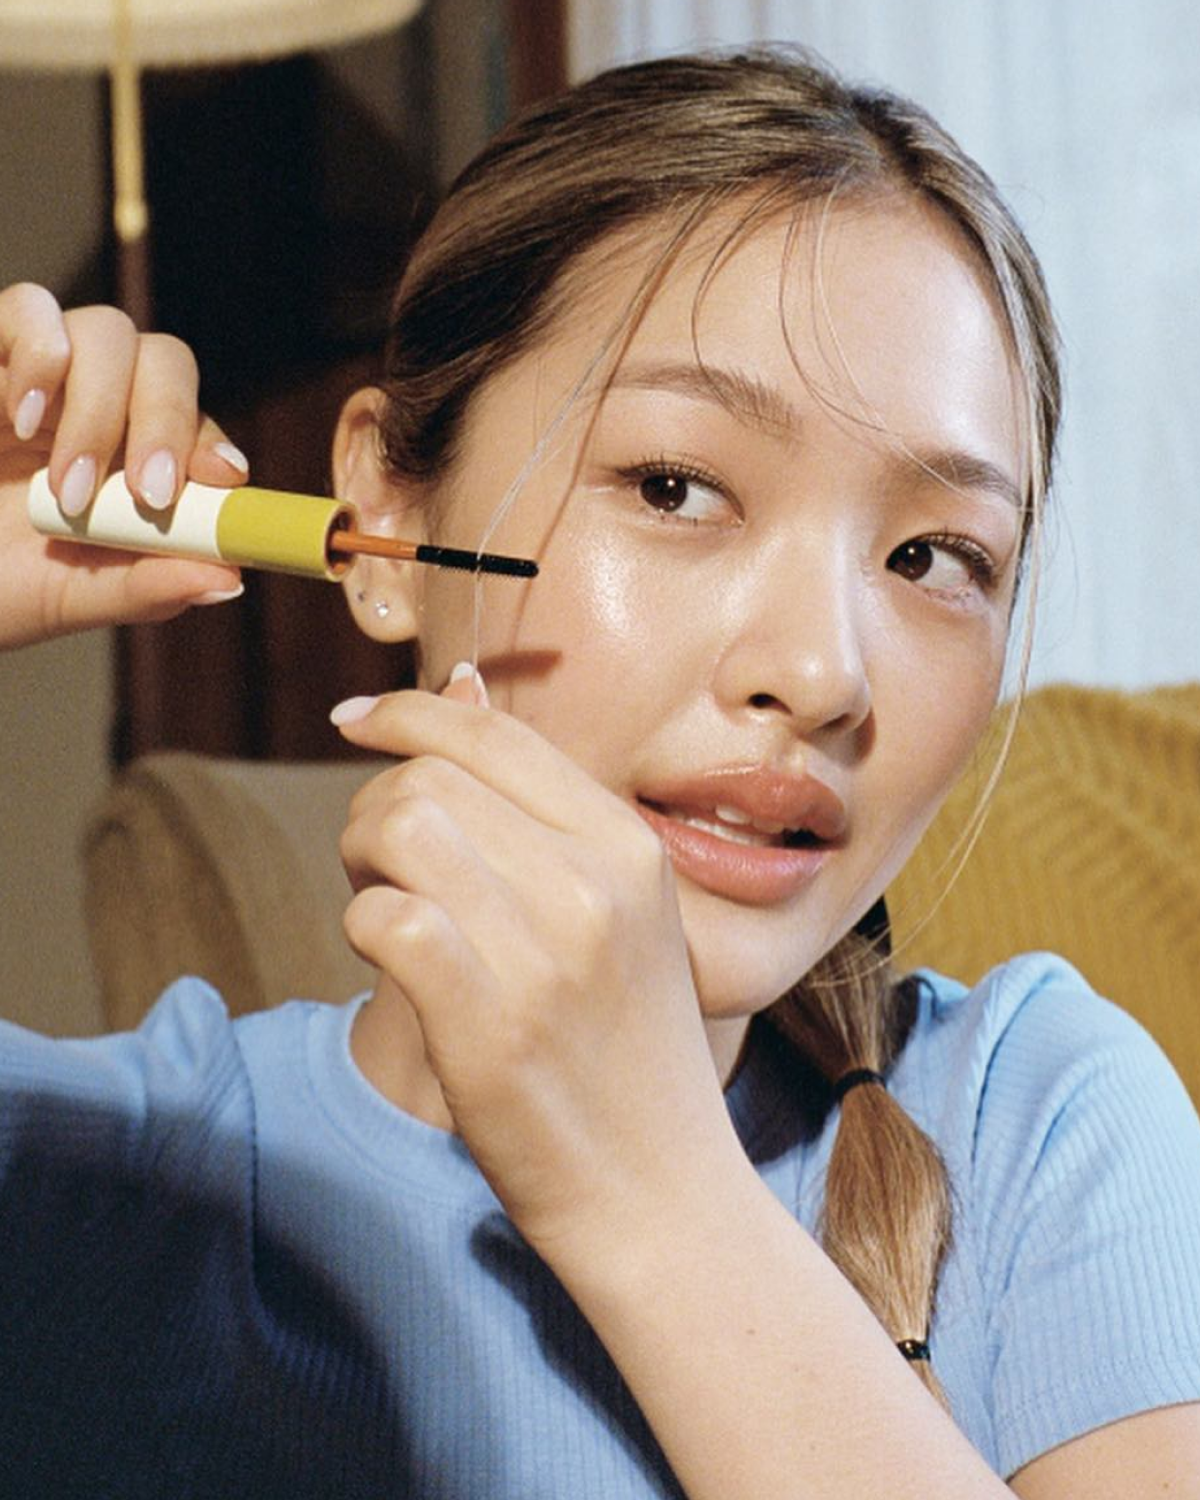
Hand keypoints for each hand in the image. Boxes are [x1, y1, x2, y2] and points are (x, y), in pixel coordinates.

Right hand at [0, 282, 246, 649]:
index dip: (213, 443)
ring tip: (68, 486)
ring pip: (110, 332)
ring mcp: (38, 374)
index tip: (223, 481)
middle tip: (151, 496)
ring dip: (104, 406)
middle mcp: (95, 408)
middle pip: (165, 363)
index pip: (196, 427)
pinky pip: (29, 306)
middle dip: (168, 424)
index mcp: (127, 463)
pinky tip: (21, 418)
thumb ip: (142, 588)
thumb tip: (230, 581)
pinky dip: (41, 351)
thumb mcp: (63, 598)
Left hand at [335, 671, 741, 1258]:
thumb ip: (539, 808)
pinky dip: (363, 926)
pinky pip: (385, 918)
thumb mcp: (618, 912)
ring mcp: (546, 955)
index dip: (410, 713)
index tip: (354, 719)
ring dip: (361, 859)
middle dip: (375, 804)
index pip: (496, 736)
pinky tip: (386, 958)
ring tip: (383, 903)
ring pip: (400, 830)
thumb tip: (456, 689)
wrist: (660, 1194)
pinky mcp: (490, 1026)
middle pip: (432, 778)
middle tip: (379, 864)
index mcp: (630, 847)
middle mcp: (596, 885)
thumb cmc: (625, 1048)